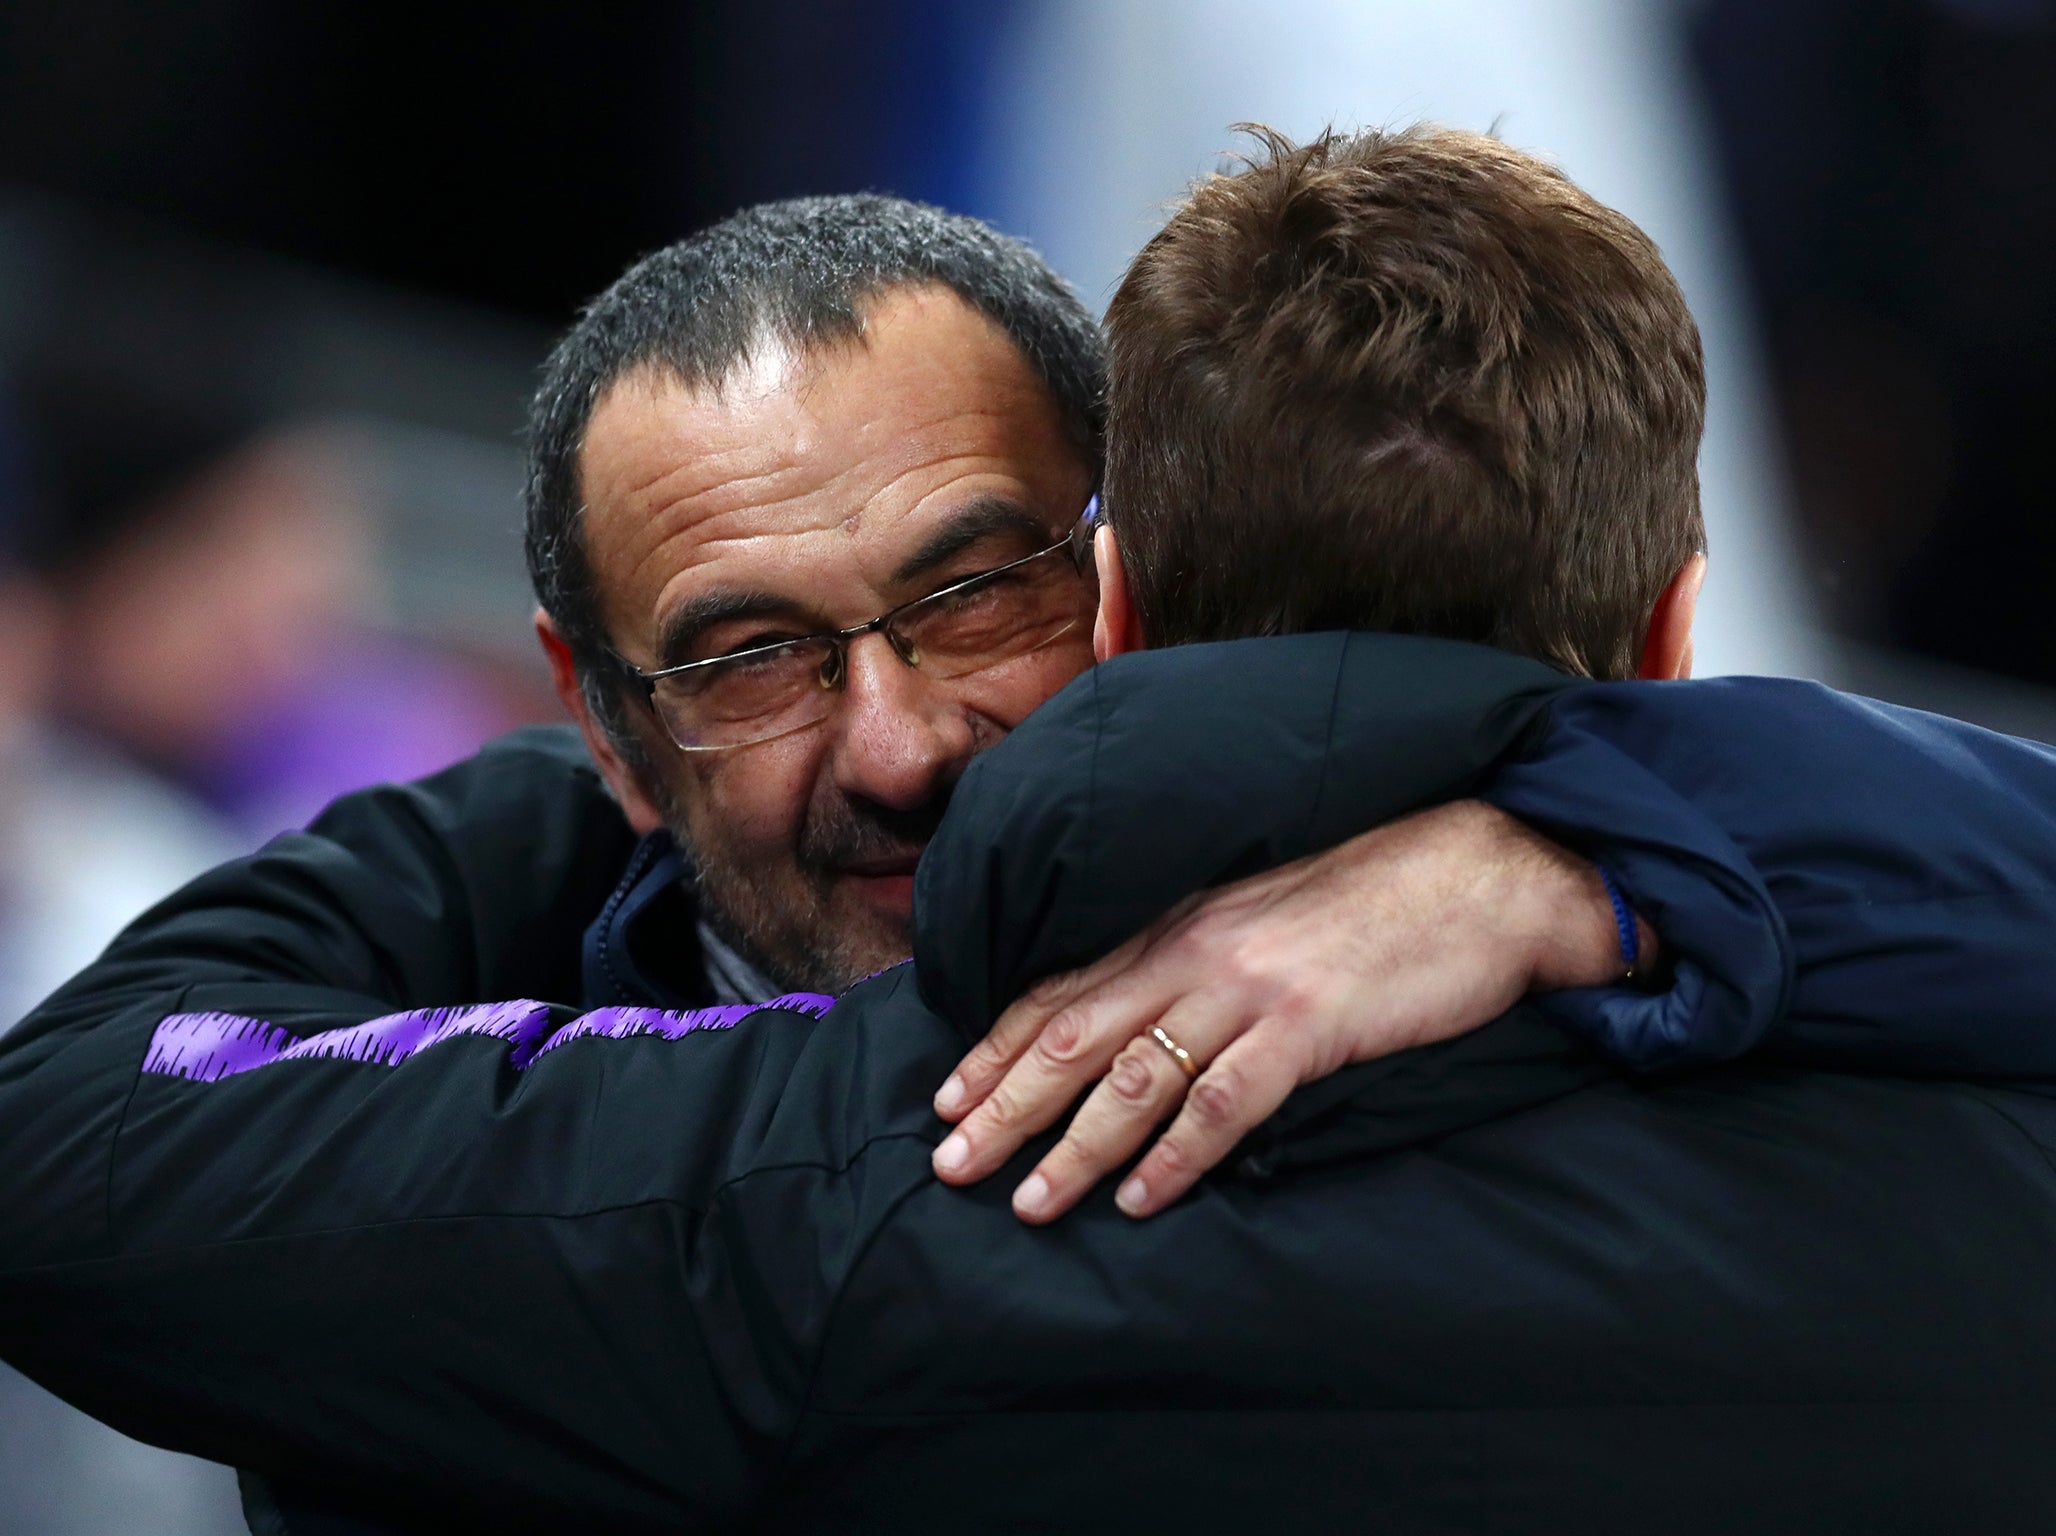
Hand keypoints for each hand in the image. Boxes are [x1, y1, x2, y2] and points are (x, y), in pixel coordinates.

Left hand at [928, 800, 1649, 1222]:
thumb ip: (1198, 961)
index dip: (996, 1046)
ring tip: (1030, 1204)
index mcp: (1180, 926)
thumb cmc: (1373, 902)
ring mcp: (1248, 990)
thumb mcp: (1261, 917)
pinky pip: (1224, 1102)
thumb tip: (1142, 1022)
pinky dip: (1177, 1157)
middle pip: (1073, 1036)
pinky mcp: (1306, 1027)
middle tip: (950, 1163)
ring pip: (1134, 1077)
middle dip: (1004, 1104)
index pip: (1062, 989)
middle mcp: (1195, 953)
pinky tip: (1142, 1201)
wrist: (1477, 875)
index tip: (946, 1098)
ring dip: (1074, 1146)